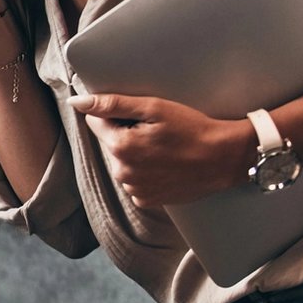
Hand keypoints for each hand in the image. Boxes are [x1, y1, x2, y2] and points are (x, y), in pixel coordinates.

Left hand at [69, 94, 253, 207]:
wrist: (225, 158)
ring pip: (123, 162)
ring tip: (164, 148)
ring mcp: (135, 189)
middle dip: (126, 134)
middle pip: (111, 143)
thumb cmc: (192, 128)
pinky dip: (146, 171)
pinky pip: (136, 180)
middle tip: (157, 131)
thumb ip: (111, 104)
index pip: (97, 122)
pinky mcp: (148, 200)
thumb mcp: (152, 107)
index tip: (141, 116)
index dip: (117, 115)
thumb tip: (77, 102)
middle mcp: (122, 173)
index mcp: (120, 147)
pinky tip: (166, 164)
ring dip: (136, 153)